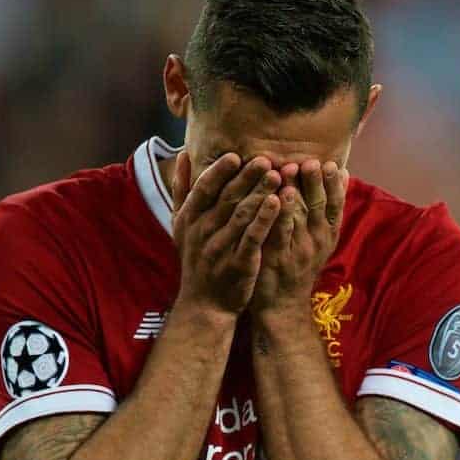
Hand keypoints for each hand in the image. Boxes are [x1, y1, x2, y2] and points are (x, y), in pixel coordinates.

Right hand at [170, 151, 281, 317]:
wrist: (205, 304)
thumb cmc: (196, 259)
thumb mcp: (181, 225)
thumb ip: (182, 190)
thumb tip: (182, 155)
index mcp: (189, 219)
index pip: (203, 189)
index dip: (219, 171)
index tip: (235, 155)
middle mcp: (202, 232)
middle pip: (226, 198)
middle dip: (246, 177)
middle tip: (266, 159)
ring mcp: (220, 249)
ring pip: (241, 215)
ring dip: (259, 193)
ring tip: (278, 175)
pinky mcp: (239, 264)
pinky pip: (253, 237)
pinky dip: (265, 219)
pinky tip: (278, 203)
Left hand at [251, 158, 347, 313]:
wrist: (282, 305)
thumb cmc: (298, 266)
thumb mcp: (320, 239)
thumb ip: (327, 209)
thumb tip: (342, 173)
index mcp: (328, 234)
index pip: (335, 205)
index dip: (334, 185)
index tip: (332, 164)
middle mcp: (317, 241)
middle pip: (319, 207)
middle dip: (316, 183)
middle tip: (312, 162)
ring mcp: (298, 250)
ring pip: (300, 217)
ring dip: (297, 193)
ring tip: (293, 170)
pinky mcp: (278, 258)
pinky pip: (279, 232)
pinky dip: (279, 214)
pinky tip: (274, 197)